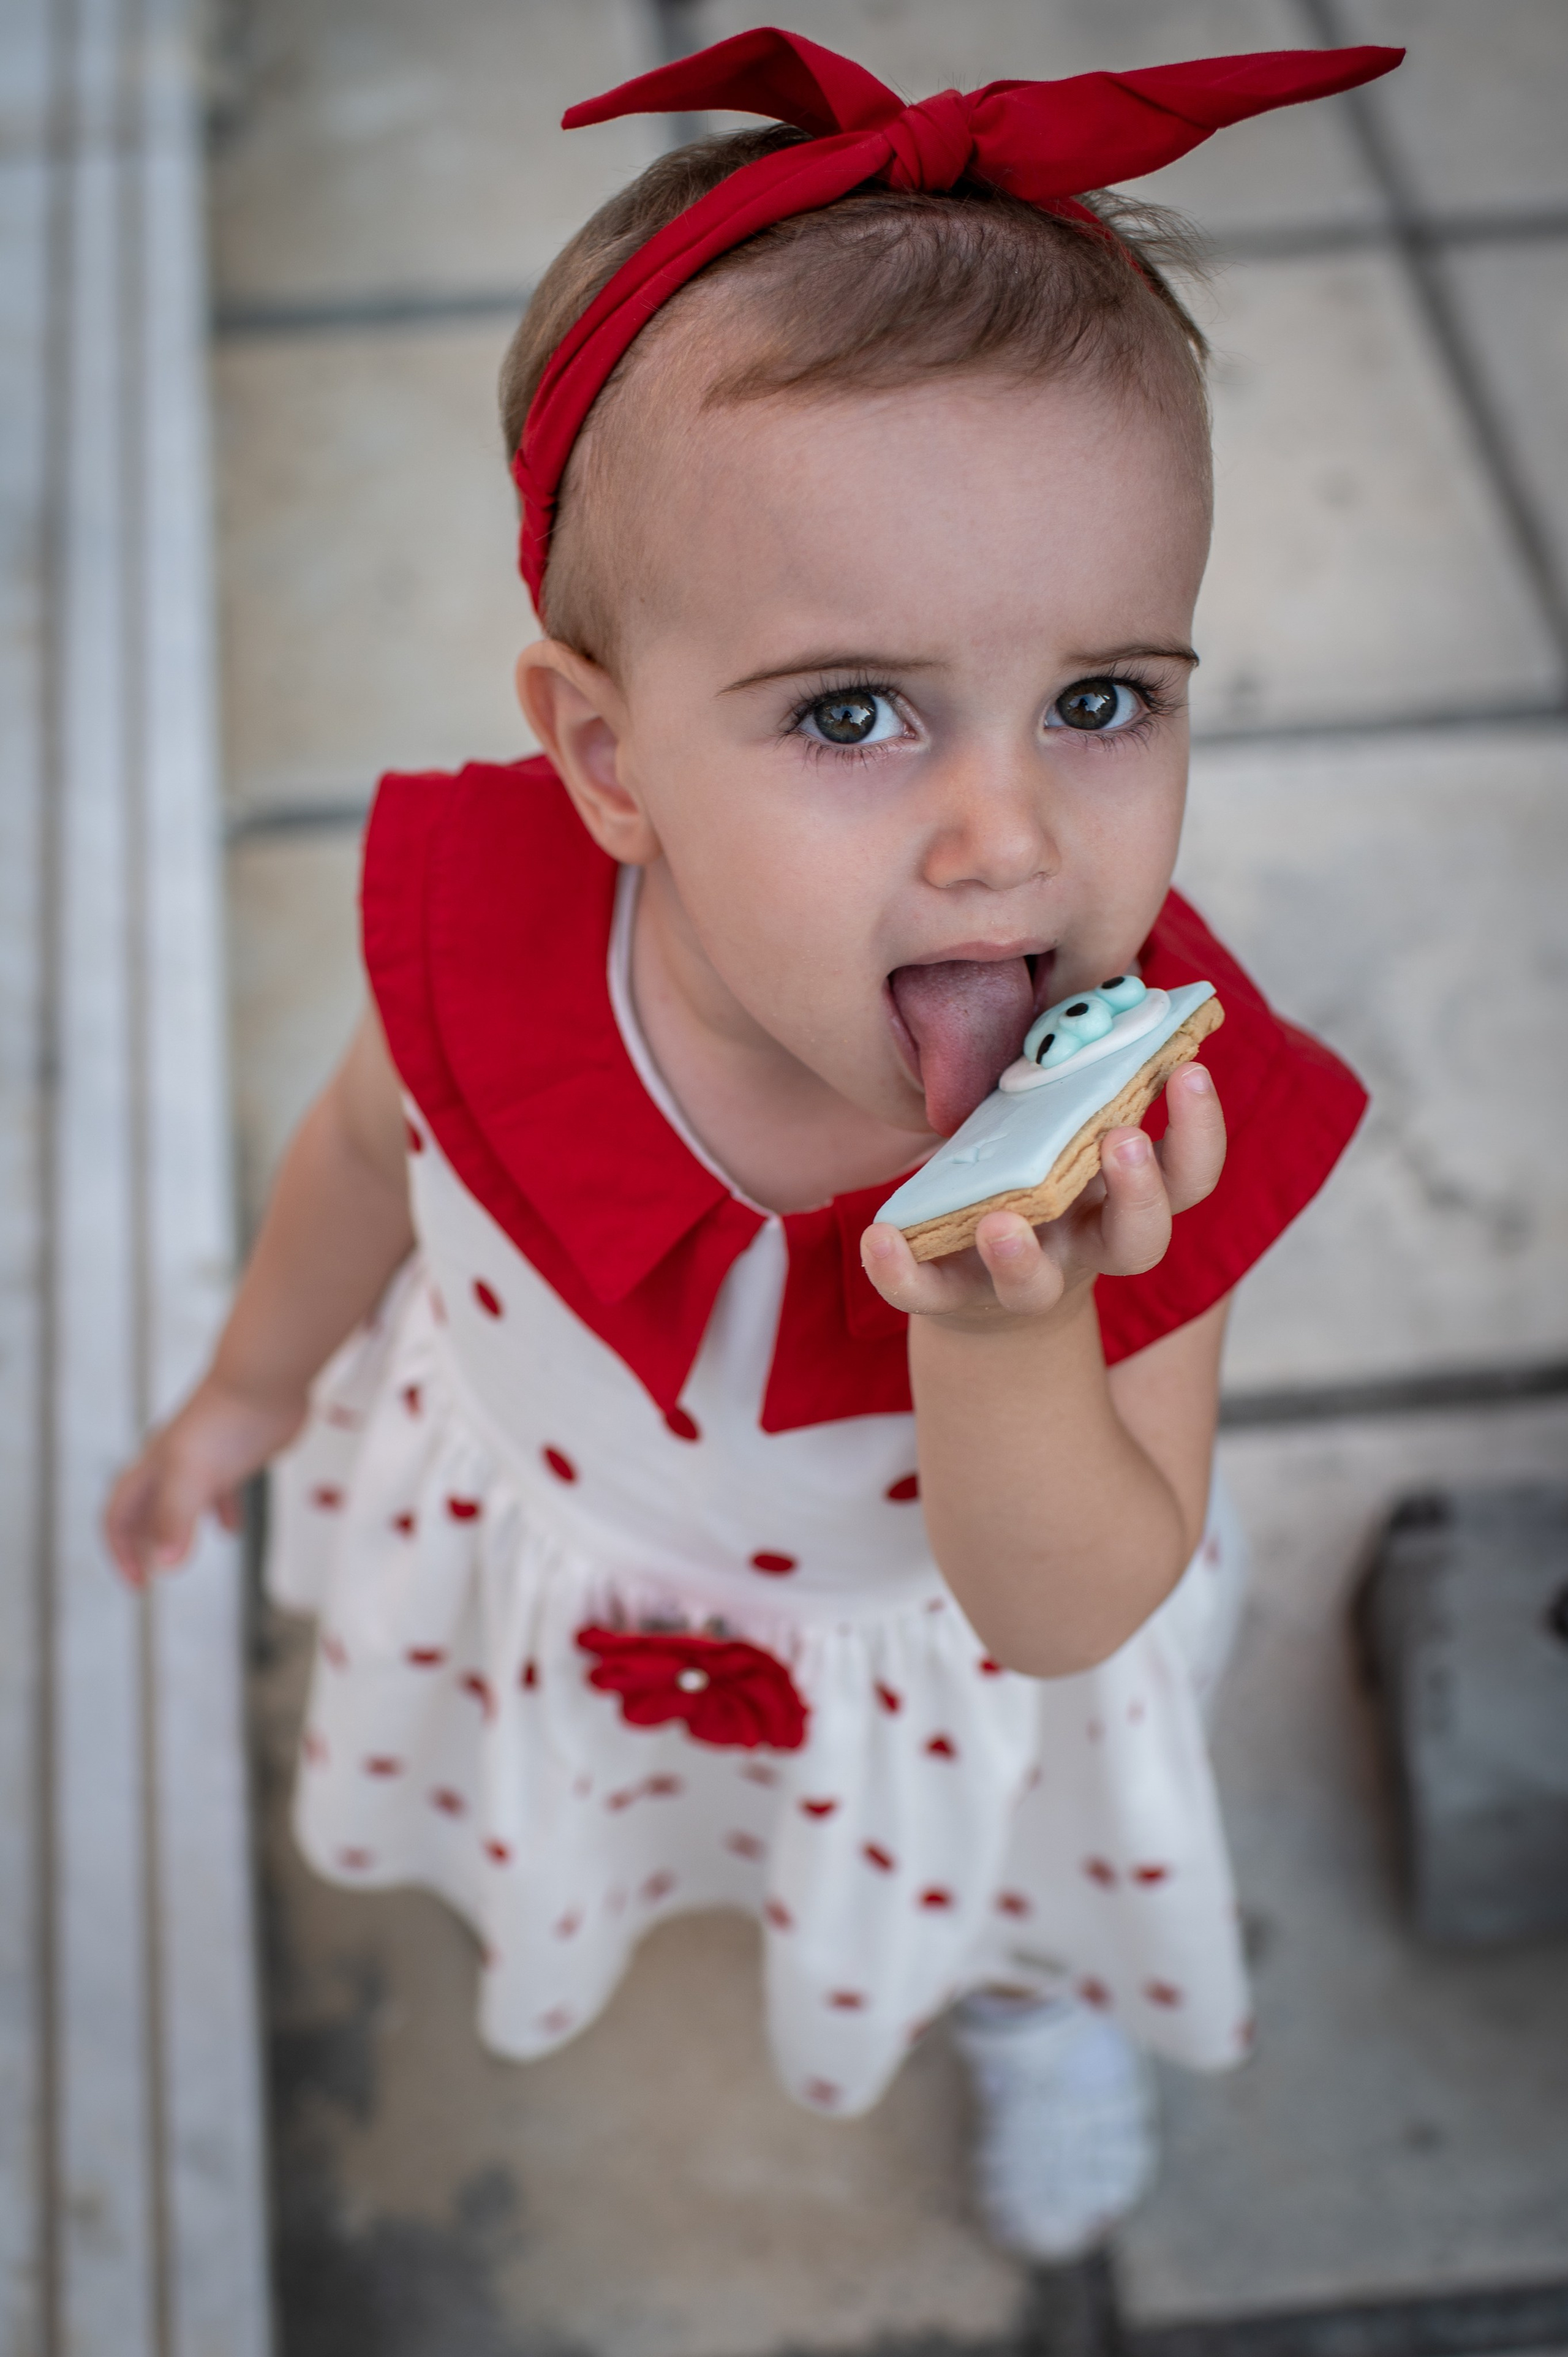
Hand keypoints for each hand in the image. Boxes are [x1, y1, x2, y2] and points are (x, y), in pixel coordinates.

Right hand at [104, 1376, 308, 1588]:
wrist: (266, 1378)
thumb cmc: (226, 1419)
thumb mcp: (193, 1474)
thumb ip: (176, 1517)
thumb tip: (166, 1564)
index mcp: (153, 1470)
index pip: (119, 1515)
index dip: (121, 1551)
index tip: (140, 1583)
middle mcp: (172, 1466)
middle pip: (144, 1512)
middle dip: (142, 1546)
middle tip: (151, 1576)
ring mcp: (204, 1461)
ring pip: (180, 1503)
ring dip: (177, 1532)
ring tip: (181, 1560)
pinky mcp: (234, 1457)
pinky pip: (220, 1492)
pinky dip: (221, 1513)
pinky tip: (231, 1530)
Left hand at [860, 1061, 1224, 1329]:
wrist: (977, 1278)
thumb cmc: (1030, 1177)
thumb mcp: (1059, 1129)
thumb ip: (1077, 1082)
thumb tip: (1098, 995)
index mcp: (1120, 1199)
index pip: (1186, 1175)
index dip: (1200, 1131)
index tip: (1191, 1069)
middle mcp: (1084, 1247)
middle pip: (1138, 1242)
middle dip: (1139, 1194)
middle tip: (1123, 1140)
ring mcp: (1022, 1279)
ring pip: (1035, 1287)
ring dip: (1021, 1257)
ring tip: (999, 1221)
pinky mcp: (952, 1297)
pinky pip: (928, 1293)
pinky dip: (903, 1271)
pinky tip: (879, 1237)